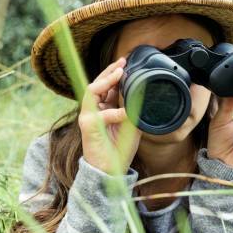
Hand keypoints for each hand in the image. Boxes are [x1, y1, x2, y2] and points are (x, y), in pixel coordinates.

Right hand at [78, 57, 140, 173]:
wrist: (110, 170)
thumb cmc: (119, 148)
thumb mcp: (132, 125)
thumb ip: (134, 110)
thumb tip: (144, 95)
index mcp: (102, 108)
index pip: (105, 85)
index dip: (114, 72)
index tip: (126, 62)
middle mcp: (93, 110)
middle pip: (96, 83)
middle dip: (109, 71)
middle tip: (122, 62)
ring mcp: (88, 117)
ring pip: (92, 91)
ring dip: (107, 81)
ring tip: (121, 74)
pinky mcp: (88, 127)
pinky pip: (101, 115)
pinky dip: (115, 112)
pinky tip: (127, 112)